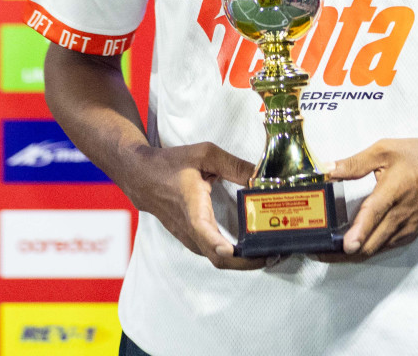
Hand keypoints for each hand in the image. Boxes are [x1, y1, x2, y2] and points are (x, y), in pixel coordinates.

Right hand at [127, 142, 264, 269]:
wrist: (141, 176)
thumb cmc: (171, 163)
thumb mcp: (205, 155)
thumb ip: (235, 166)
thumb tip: (263, 176)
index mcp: (193, 211)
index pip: (209, 239)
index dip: (228, 250)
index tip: (245, 253)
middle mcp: (191, 231)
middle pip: (220, 260)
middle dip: (250, 262)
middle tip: (277, 252)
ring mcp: (190, 238)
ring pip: (218, 260)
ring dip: (244, 261)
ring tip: (270, 250)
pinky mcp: (192, 239)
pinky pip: (214, 253)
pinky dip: (234, 256)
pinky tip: (251, 245)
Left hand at [323, 137, 417, 258]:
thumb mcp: (386, 150)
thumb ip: (356, 162)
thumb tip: (328, 169)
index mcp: (393, 191)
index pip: (373, 216)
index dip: (358, 232)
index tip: (344, 247)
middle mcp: (401, 214)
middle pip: (372, 243)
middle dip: (346, 253)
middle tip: (322, 252)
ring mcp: (408, 226)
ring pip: (380, 248)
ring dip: (358, 252)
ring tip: (334, 252)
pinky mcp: (414, 230)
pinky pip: (390, 245)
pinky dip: (373, 248)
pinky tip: (361, 245)